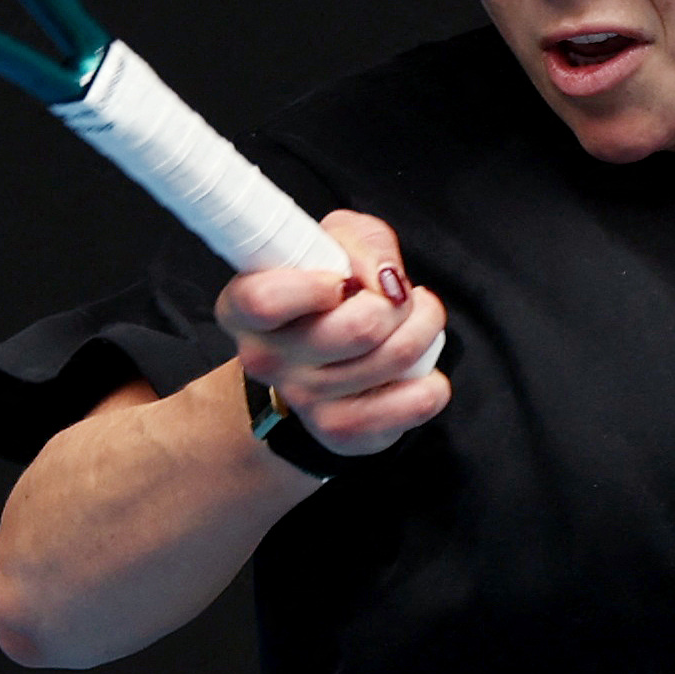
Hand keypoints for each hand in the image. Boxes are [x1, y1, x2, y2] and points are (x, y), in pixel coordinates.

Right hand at [214, 210, 450, 457]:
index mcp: (243, 308)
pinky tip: (417, 369)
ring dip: (424, 327)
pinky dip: (431, 382)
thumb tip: (385, 279)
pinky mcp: (342, 432)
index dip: (315, 286)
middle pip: (359, 327)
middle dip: (399, 302)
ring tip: (416, 319)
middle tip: (398, 296)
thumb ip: (359, 242)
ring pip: (396, 356)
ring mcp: (303, 401)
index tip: (343, 281)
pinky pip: (416, 402)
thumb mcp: (333, 243)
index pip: (266, 300)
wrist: (313, 369)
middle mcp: (266, 359)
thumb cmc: (323, 296)